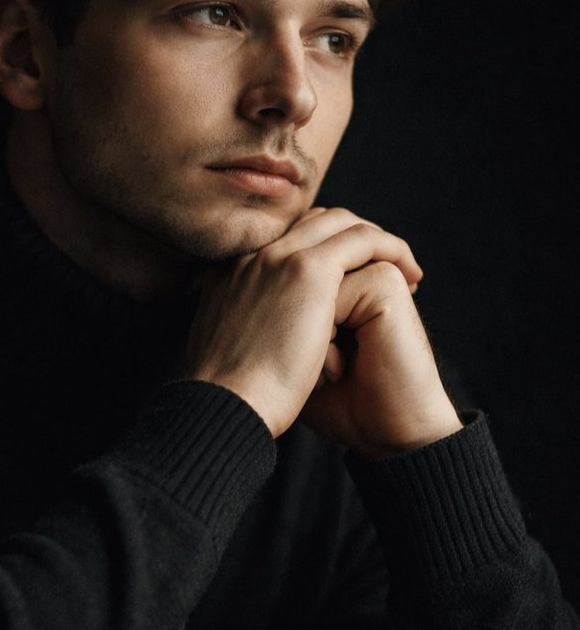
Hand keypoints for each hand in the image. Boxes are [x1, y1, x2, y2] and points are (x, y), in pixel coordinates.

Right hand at [187, 207, 461, 455]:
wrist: (224, 406)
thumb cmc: (226, 399)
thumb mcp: (221, 356)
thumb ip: (236, 336)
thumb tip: (247, 347)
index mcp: (228, 274)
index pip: (283, 242)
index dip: (321, 252)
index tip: (347, 280)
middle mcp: (251, 256)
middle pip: (312, 223)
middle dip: (351, 239)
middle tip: (382, 267)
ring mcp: (278, 257)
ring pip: (339, 223)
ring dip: (376, 241)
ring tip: (403, 270)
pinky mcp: (308, 270)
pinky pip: (363, 240)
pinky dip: (391, 250)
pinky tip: (409, 275)